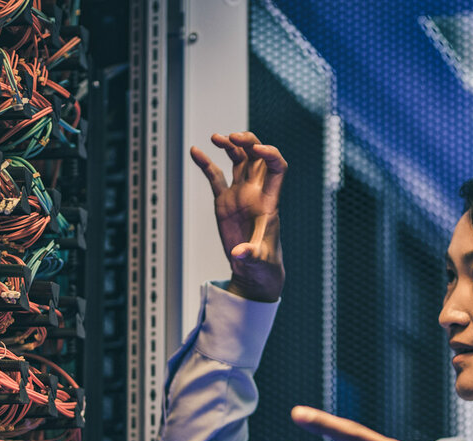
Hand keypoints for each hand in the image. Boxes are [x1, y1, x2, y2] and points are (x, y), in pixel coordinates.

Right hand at [190, 131, 286, 300]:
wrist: (254, 271)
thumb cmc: (264, 265)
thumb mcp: (259, 261)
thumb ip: (251, 255)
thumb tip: (240, 254)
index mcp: (269, 201)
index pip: (276, 168)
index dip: (270, 154)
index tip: (257, 149)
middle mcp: (256, 193)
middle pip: (257, 157)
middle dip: (248, 142)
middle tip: (232, 137)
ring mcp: (240, 195)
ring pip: (238, 161)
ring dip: (230, 146)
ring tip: (216, 137)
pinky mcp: (225, 202)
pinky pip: (215, 177)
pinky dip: (206, 163)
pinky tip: (195, 151)